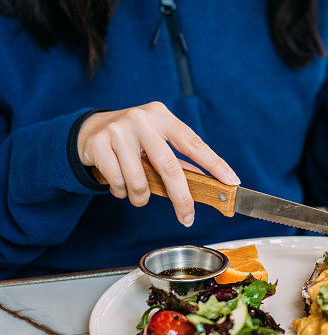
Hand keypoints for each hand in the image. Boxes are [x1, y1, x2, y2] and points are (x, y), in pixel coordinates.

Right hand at [77, 102, 239, 225]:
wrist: (88, 130)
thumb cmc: (131, 139)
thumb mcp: (154, 141)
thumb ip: (176, 160)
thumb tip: (206, 185)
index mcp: (162, 116)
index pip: (193, 143)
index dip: (214, 164)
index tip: (231, 181)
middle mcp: (142, 120)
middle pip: (169, 167)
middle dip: (181, 198)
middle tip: (187, 217)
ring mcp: (119, 130)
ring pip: (139, 182)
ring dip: (141, 197)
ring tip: (136, 191)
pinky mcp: (99, 144)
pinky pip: (118, 184)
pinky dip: (121, 192)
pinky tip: (117, 181)